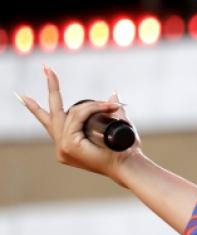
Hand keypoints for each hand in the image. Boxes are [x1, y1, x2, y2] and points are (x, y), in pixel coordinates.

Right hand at [16, 65, 142, 182]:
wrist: (129, 166)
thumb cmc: (125, 151)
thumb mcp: (118, 126)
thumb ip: (112, 112)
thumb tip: (113, 95)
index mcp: (68, 144)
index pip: (53, 121)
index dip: (39, 107)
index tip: (29, 94)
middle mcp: (61, 146)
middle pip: (53, 113)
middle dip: (52, 88)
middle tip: (47, 68)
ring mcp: (62, 147)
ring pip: (72, 113)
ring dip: (94, 106)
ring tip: (113, 106)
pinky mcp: (68, 145)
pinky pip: (77, 118)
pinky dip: (93, 109)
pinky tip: (108, 107)